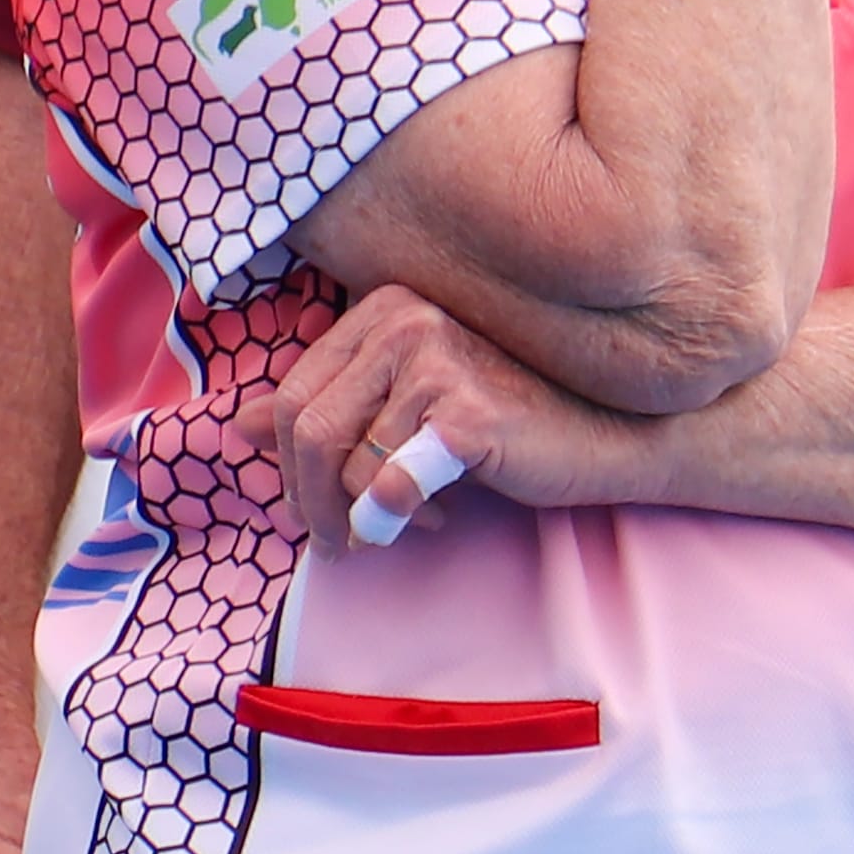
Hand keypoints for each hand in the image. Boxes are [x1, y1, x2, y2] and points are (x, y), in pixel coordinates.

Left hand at [235, 285, 636, 555]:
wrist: (611, 438)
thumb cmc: (509, 424)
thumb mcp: (407, 411)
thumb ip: (330, 410)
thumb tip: (242, 427)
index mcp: (382, 308)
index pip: (293, 394)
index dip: (290, 469)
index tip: (317, 513)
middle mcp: (405, 318)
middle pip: (305, 427)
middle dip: (309, 501)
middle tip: (337, 544)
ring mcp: (437, 358)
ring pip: (344, 463)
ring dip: (362, 515)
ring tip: (405, 525)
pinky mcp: (466, 411)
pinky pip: (392, 484)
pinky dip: (398, 518)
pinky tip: (437, 518)